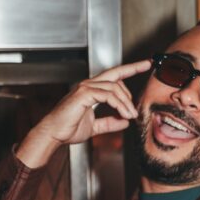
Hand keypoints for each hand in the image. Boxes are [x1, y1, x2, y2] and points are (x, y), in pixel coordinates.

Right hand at [16, 60, 150, 167]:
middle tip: (143, 82)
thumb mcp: (95, 127)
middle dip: (133, 72)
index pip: (114, 75)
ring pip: (114, 87)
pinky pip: (107, 95)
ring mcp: (85, 88)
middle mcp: (89, 85)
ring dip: (126, 102)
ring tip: (132, 115)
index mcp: (91, 90)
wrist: (54, 135)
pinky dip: (118, 104)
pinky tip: (124, 114)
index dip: (130, 68)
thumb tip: (125, 122)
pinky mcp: (83, 94)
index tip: (145, 64)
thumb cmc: (68, 129)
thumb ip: (110, 123)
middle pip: (116, 75)